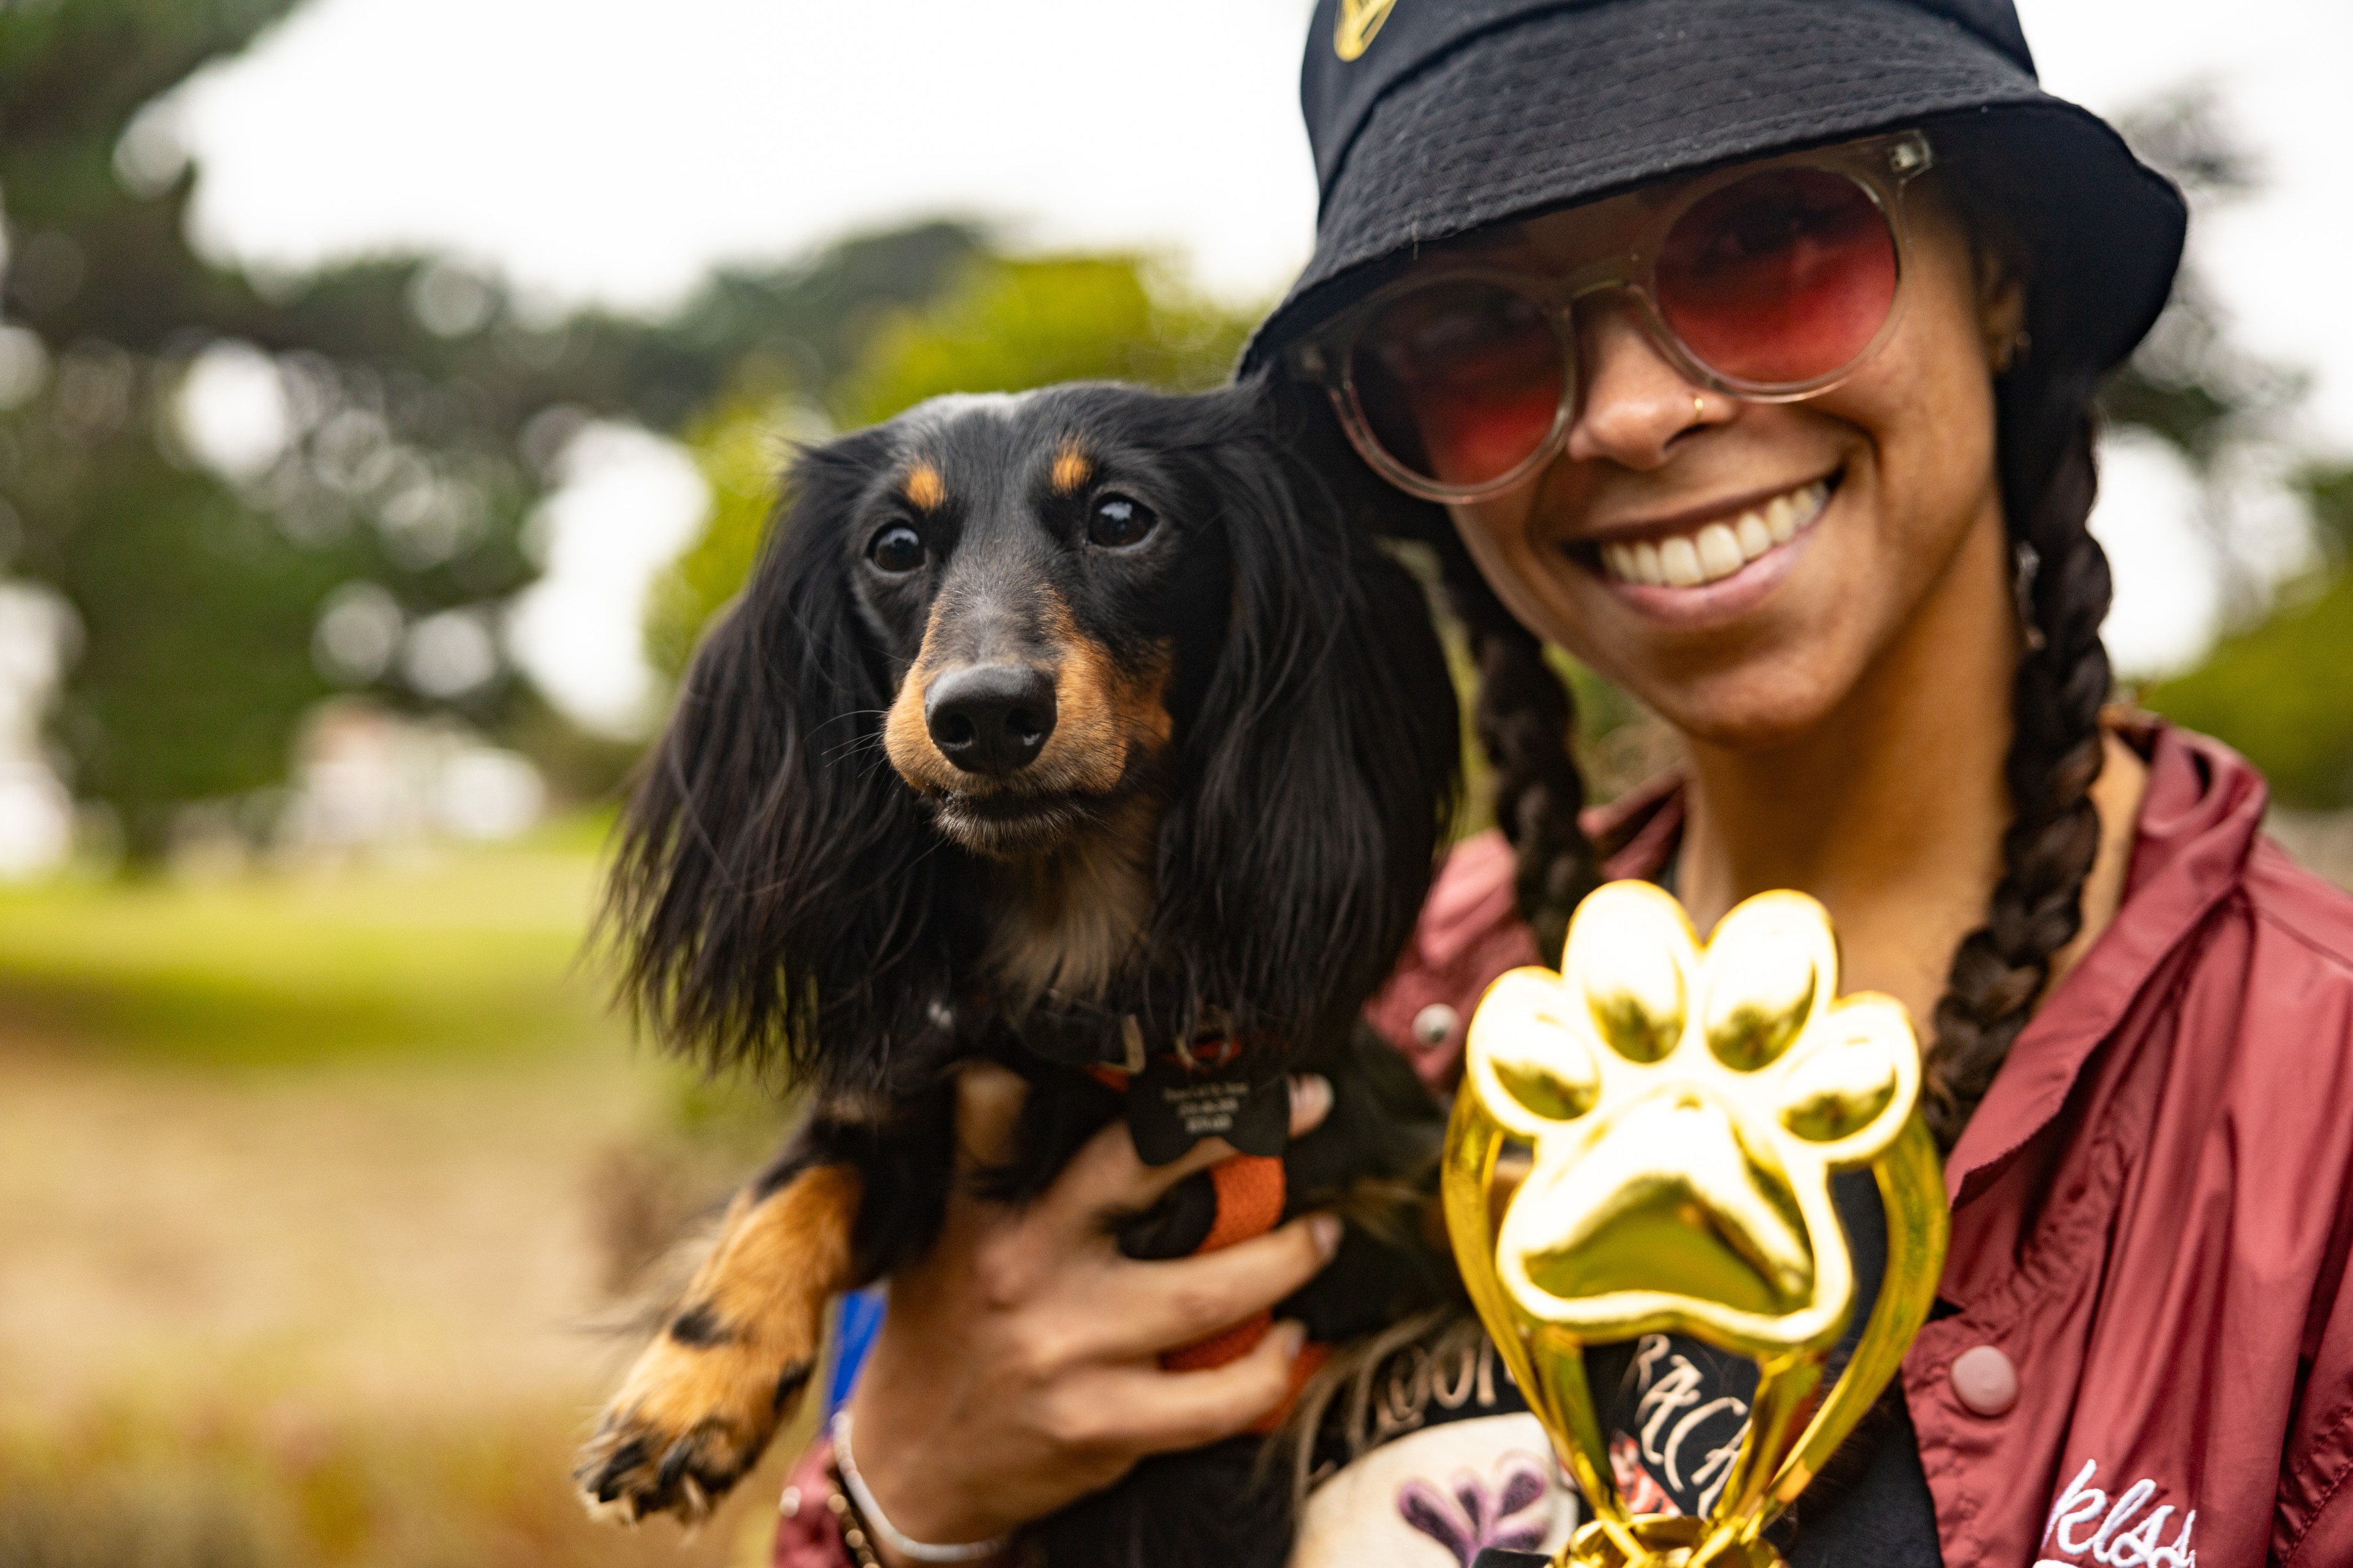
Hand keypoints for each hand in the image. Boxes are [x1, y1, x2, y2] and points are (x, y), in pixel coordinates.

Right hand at [842, 1061, 1339, 1559]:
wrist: (911, 1468)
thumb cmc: (942, 1330)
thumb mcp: (942, 1234)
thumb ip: (986, 1165)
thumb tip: (1036, 1073)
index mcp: (980, 1211)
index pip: (1009, 1111)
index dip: (1087, 1067)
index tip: (1177, 1040)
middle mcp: (1022, 1268)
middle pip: (1142, 1174)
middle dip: (1234, 1132)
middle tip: (1310, 1104)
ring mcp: (1066, 1351)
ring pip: (1207, 1294)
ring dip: (1286, 1260)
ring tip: (1324, 1236)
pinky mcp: (1101, 1426)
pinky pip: (1214, 1399)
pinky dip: (1269, 1368)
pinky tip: (1291, 1342)